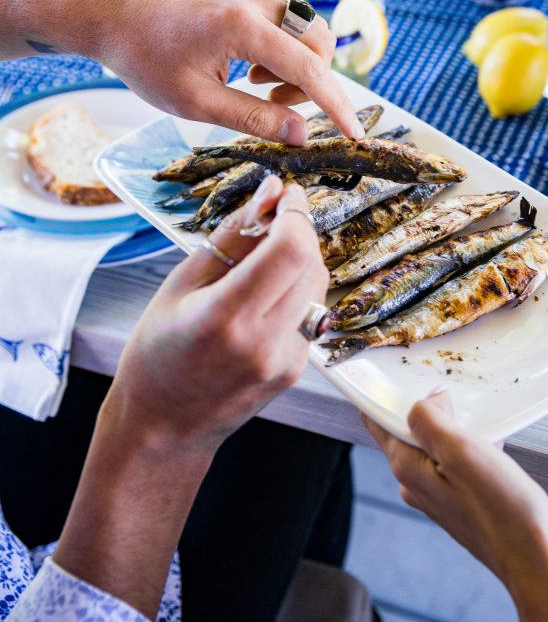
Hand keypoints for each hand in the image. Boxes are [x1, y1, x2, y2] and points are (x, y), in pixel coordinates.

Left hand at [0, 0, 362, 141]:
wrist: (111, 16)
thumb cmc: (145, 61)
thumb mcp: (197, 103)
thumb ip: (254, 120)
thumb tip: (301, 136)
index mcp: (241, 26)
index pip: (309, 69)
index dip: (336, 105)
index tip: (354, 133)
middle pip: (319, 44)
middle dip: (311, 83)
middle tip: (272, 107)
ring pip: (307, 30)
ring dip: (297, 66)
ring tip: (255, 86)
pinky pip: (287, 21)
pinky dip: (283, 49)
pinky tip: (250, 67)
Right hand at [54, 177, 327, 619]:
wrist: (163, 428)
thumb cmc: (156, 356)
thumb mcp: (180, 284)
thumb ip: (231, 235)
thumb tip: (267, 193)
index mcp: (225, 318)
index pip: (289, 250)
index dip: (295, 213)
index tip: (285, 195)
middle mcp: (264, 342)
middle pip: (311, 263)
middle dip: (298, 231)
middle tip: (273, 218)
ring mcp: (286, 361)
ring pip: (317, 286)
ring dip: (300, 259)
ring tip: (262, 258)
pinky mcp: (296, 371)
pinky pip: (309, 312)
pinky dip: (294, 291)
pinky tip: (263, 295)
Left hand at [363, 391, 547, 596]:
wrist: (536, 559)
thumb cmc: (502, 508)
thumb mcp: (461, 451)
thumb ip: (430, 419)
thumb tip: (425, 399)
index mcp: (406, 468)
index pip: (378, 422)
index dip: (386, 395)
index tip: (401, 374)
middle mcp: (415, 483)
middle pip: (409, 430)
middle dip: (428, 409)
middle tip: (453, 393)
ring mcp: (438, 495)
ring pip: (436, 445)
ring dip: (455, 429)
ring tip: (480, 422)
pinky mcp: (462, 502)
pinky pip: (457, 462)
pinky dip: (471, 448)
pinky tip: (494, 446)